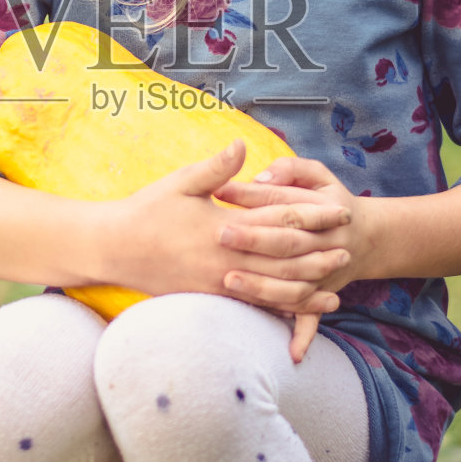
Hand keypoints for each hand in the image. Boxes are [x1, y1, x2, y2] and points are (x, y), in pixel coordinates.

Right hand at [107, 143, 352, 362]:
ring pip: (271, 292)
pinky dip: (276, 313)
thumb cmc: (147, 211)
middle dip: (318, 256)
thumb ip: (216, 168)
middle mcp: (226, 259)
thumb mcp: (181, 183)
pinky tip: (294, 316)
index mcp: (224, 226)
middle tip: (347, 251)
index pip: (278, 220)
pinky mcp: (209, 299)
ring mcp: (218, 283)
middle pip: (284, 260)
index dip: (312, 216)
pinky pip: (249, 309)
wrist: (113, 249)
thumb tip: (242, 144)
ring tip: (334, 294)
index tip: (338, 211)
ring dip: (305, 291)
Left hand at [213, 154, 377, 360]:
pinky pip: (312, 316)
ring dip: (264, 285)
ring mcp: (325, 272)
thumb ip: (290, 170)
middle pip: (288, 243)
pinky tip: (290, 353)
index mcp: (323, 210)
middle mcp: (327, 243)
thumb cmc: (329, 200)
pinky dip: (303, 334)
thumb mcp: (317, 175)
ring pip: (296, 283)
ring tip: (230, 281)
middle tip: (220, 234)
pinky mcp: (322, 294)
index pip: (285, 204)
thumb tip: (262, 176)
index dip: (254, 197)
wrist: (367, 237)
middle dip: (254, 238)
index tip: (221, 191)